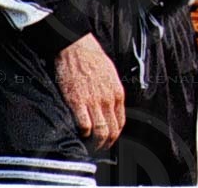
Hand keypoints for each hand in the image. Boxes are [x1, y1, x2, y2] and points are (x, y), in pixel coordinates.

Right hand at [55, 34, 124, 152]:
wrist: (77, 48)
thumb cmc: (92, 60)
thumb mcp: (110, 76)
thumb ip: (111, 93)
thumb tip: (110, 108)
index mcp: (117, 93)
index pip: (120, 123)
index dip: (115, 136)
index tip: (108, 141)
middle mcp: (108, 100)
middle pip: (111, 130)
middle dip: (106, 143)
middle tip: (98, 148)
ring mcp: (93, 102)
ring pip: (100, 132)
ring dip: (95, 143)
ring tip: (89, 146)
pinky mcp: (77, 102)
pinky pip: (84, 125)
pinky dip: (83, 134)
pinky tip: (80, 134)